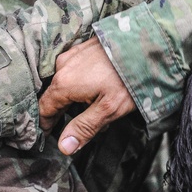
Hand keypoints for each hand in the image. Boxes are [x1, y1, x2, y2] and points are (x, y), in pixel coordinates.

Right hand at [38, 36, 135, 155]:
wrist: (147, 43)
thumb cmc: (129, 78)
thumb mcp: (109, 110)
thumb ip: (83, 128)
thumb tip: (63, 147)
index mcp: (63, 84)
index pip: (44, 109)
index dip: (46, 125)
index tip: (50, 136)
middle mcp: (61, 66)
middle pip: (55, 96)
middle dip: (68, 112)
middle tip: (89, 123)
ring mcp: (71, 55)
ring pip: (65, 83)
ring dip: (76, 96)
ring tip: (101, 103)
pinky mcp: (81, 48)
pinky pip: (73, 70)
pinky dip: (82, 81)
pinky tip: (101, 85)